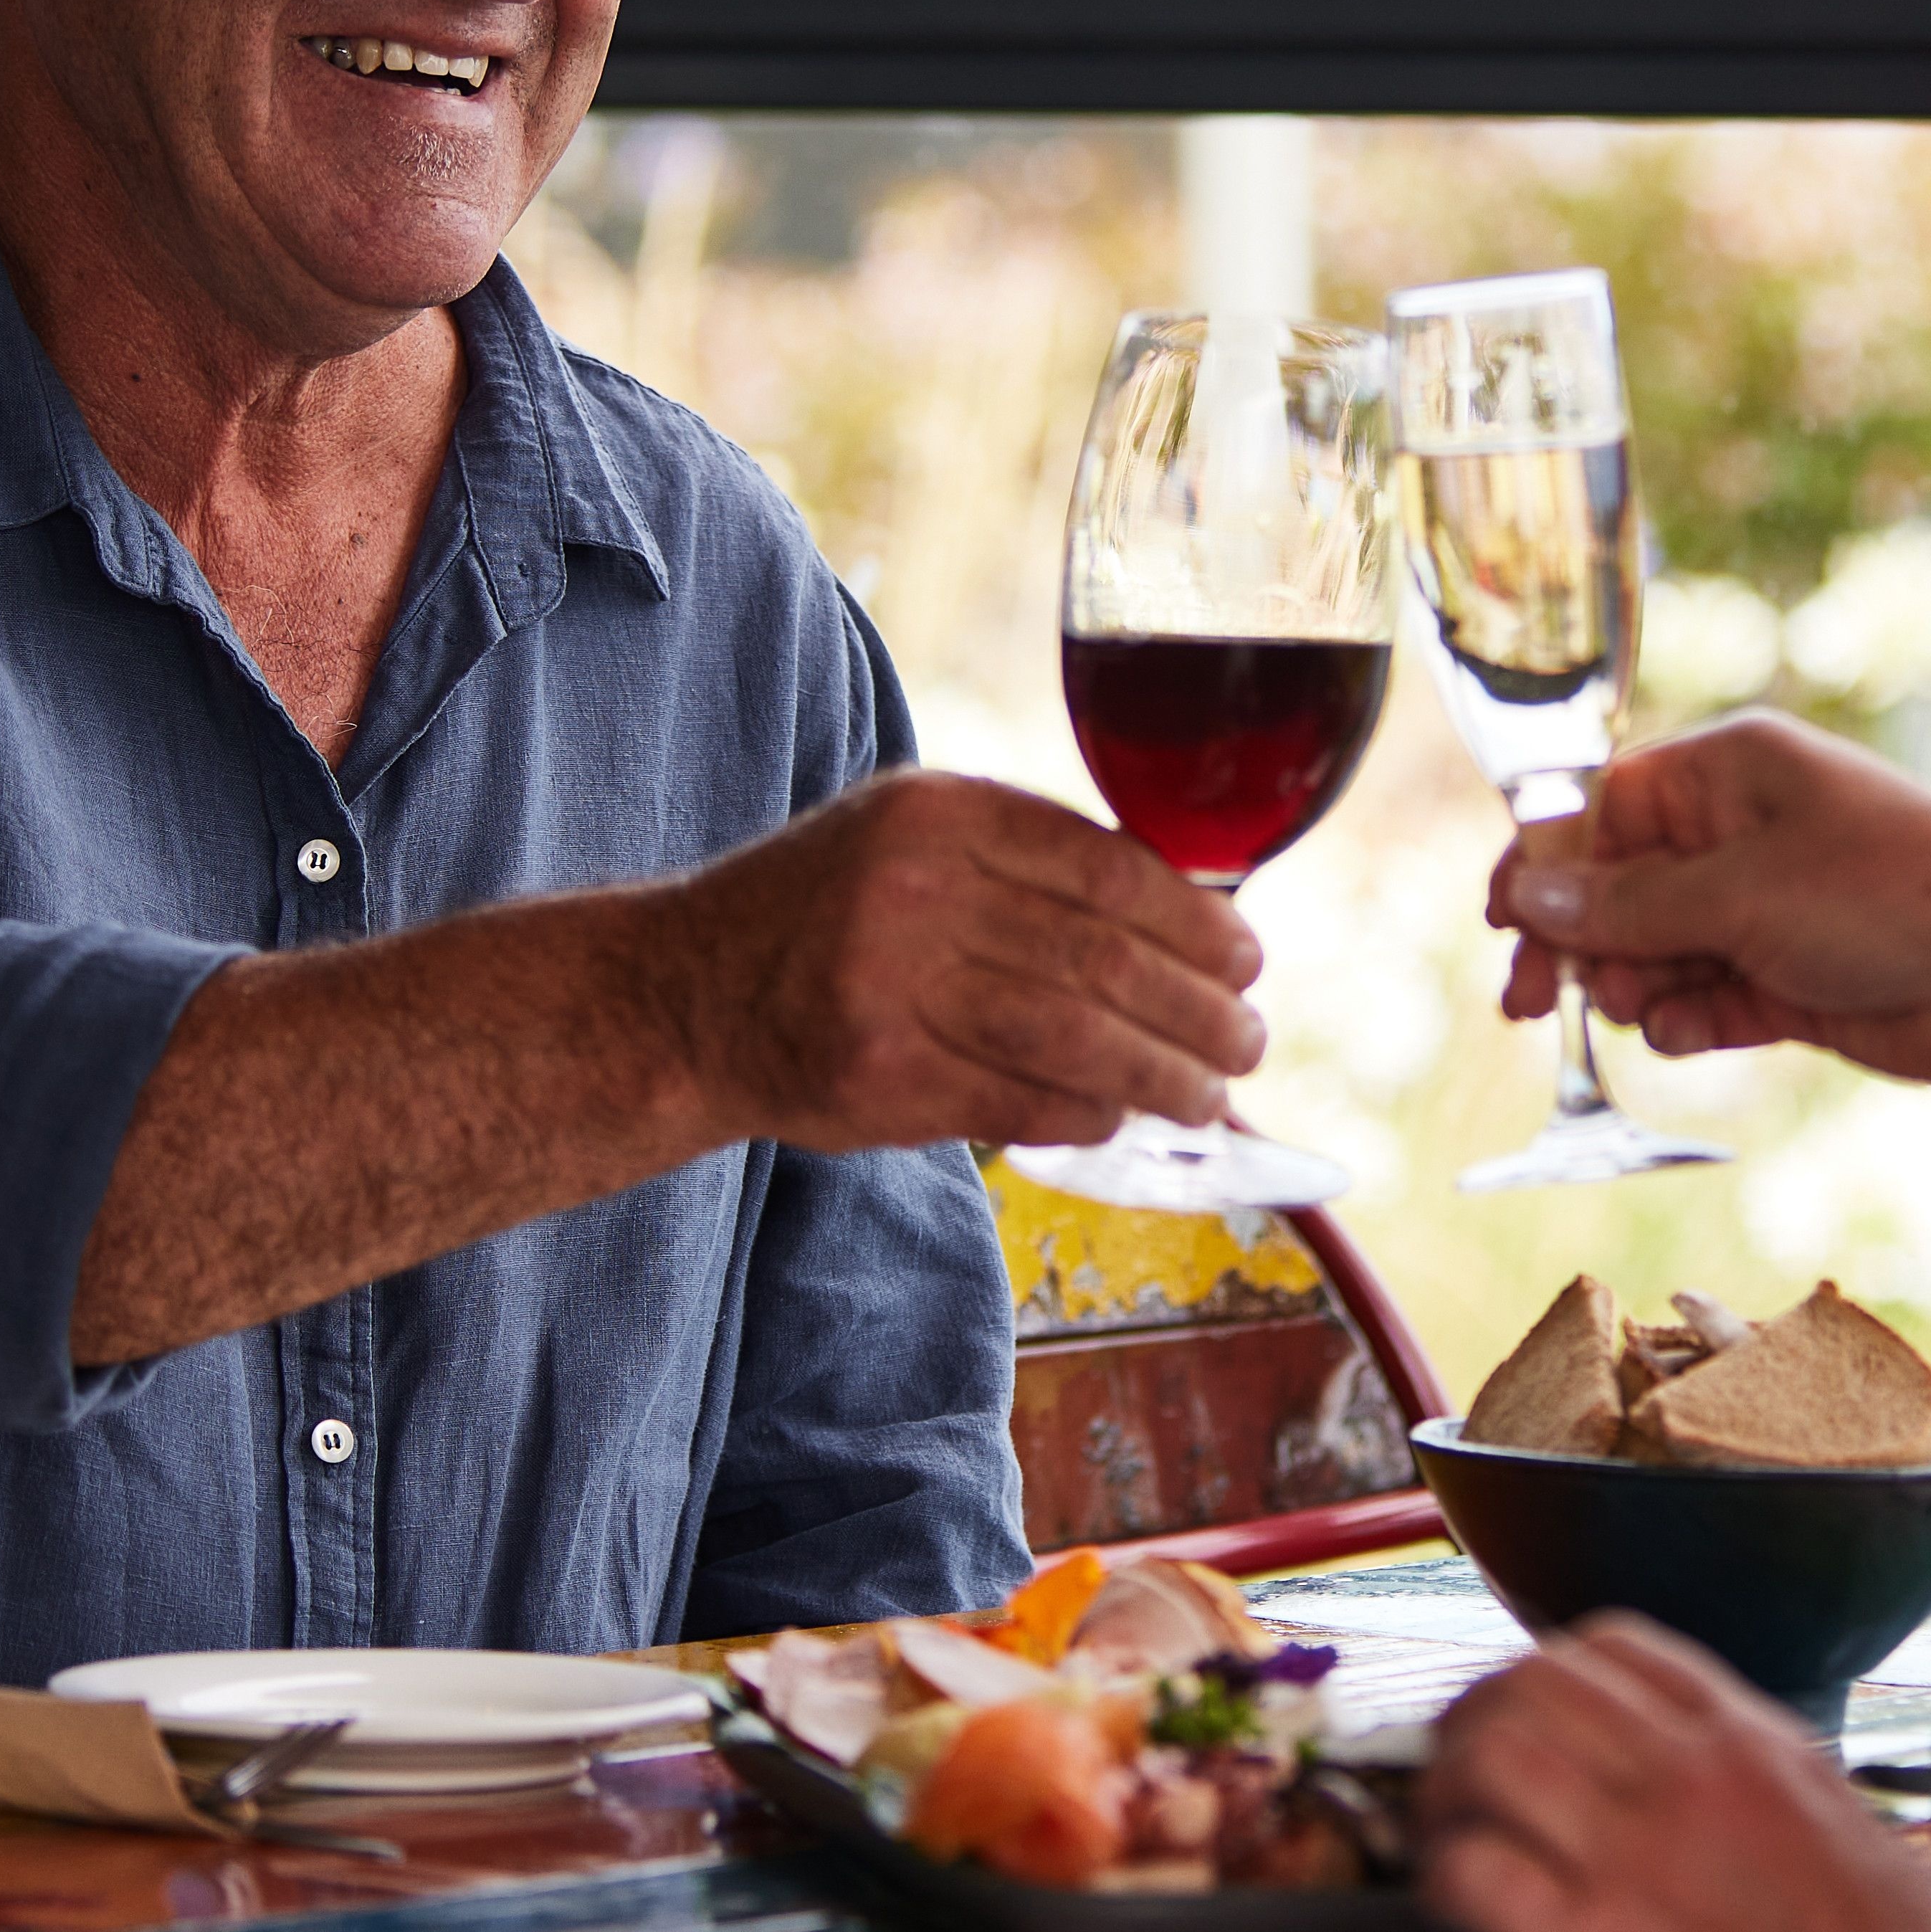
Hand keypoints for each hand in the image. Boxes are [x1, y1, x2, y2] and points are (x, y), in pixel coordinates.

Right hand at [657, 769, 1263, 1152]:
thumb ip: (1029, 860)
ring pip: (1076, 1039)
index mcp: (939, 814)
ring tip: (1210, 1094)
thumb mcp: (912, 838)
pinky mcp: (878, 1076)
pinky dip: (1090, 1114)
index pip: (1110, 869)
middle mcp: (915, 892)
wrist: (683, 993)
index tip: (1246, 959)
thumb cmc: (825, 914)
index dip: (1197, 923)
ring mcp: (891, 987)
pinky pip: (1022, 1101)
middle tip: (1247, 1041)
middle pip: (1106, 959)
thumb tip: (1190, 919)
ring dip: (1164, 1076)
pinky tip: (1122, 1117)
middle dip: (1199, 1011)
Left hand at [1416, 1616, 1930, 1931]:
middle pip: (1527, 1682)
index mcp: (1757, 1746)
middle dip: (1470, 1720)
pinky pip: (1472, 1870)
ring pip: (1484, 1753)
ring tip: (1442, 1842)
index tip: (1526, 1723)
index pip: (1614, 1645)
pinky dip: (1439, 1878)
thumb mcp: (1860, 1843)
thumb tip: (1745, 1817)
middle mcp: (1690, 1776)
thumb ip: (1782, 1806)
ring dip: (1440, 1793)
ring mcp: (1636, 1855)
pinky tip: (1449, 1909)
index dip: (1545, 1675)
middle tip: (1453, 1781)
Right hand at [1490, 715, 1930, 1084]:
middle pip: (1616, 888)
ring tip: (1645, 1010)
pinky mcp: (1792, 981)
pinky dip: (1689, 1022)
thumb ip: (1624, 906)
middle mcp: (1741, 834)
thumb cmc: (1890, 893)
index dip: (1543, 865)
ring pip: (1655, 952)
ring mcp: (1767, 910)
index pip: (1600, 807)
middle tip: (1531, 1003)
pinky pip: (1706, 1001)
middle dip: (1578, 944)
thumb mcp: (1738, 893)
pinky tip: (1693, 1035)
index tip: (1501, 925)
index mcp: (1727, 773)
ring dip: (1635, 988)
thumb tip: (1525, 899)